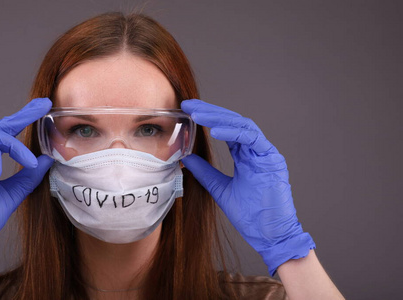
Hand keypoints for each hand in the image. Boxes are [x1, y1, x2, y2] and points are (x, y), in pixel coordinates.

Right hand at [0, 98, 53, 271]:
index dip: (25, 120)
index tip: (44, 109)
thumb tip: (48, 158)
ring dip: (15, 145)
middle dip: (23, 114)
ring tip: (30, 162)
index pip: (9, 136)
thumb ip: (30, 176)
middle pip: (1, 126)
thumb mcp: (15, 193)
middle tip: (42, 105)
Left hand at [181, 99, 314, 275]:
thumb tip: (185, 158)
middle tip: (188, 105)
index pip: (226, 129)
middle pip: (233, 122)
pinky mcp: (272, 159)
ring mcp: (265, 153)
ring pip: (242, 125)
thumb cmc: (250, 215)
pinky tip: (214, 131)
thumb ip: (205, 172)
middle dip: (210, 112)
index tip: (187, 111)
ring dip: (219, 118)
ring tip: (197, 114)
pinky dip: (233, 132)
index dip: (208, 118)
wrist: (269, 236)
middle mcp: (256, 151)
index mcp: (245, 156)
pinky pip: (252, 138)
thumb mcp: (220, 189)